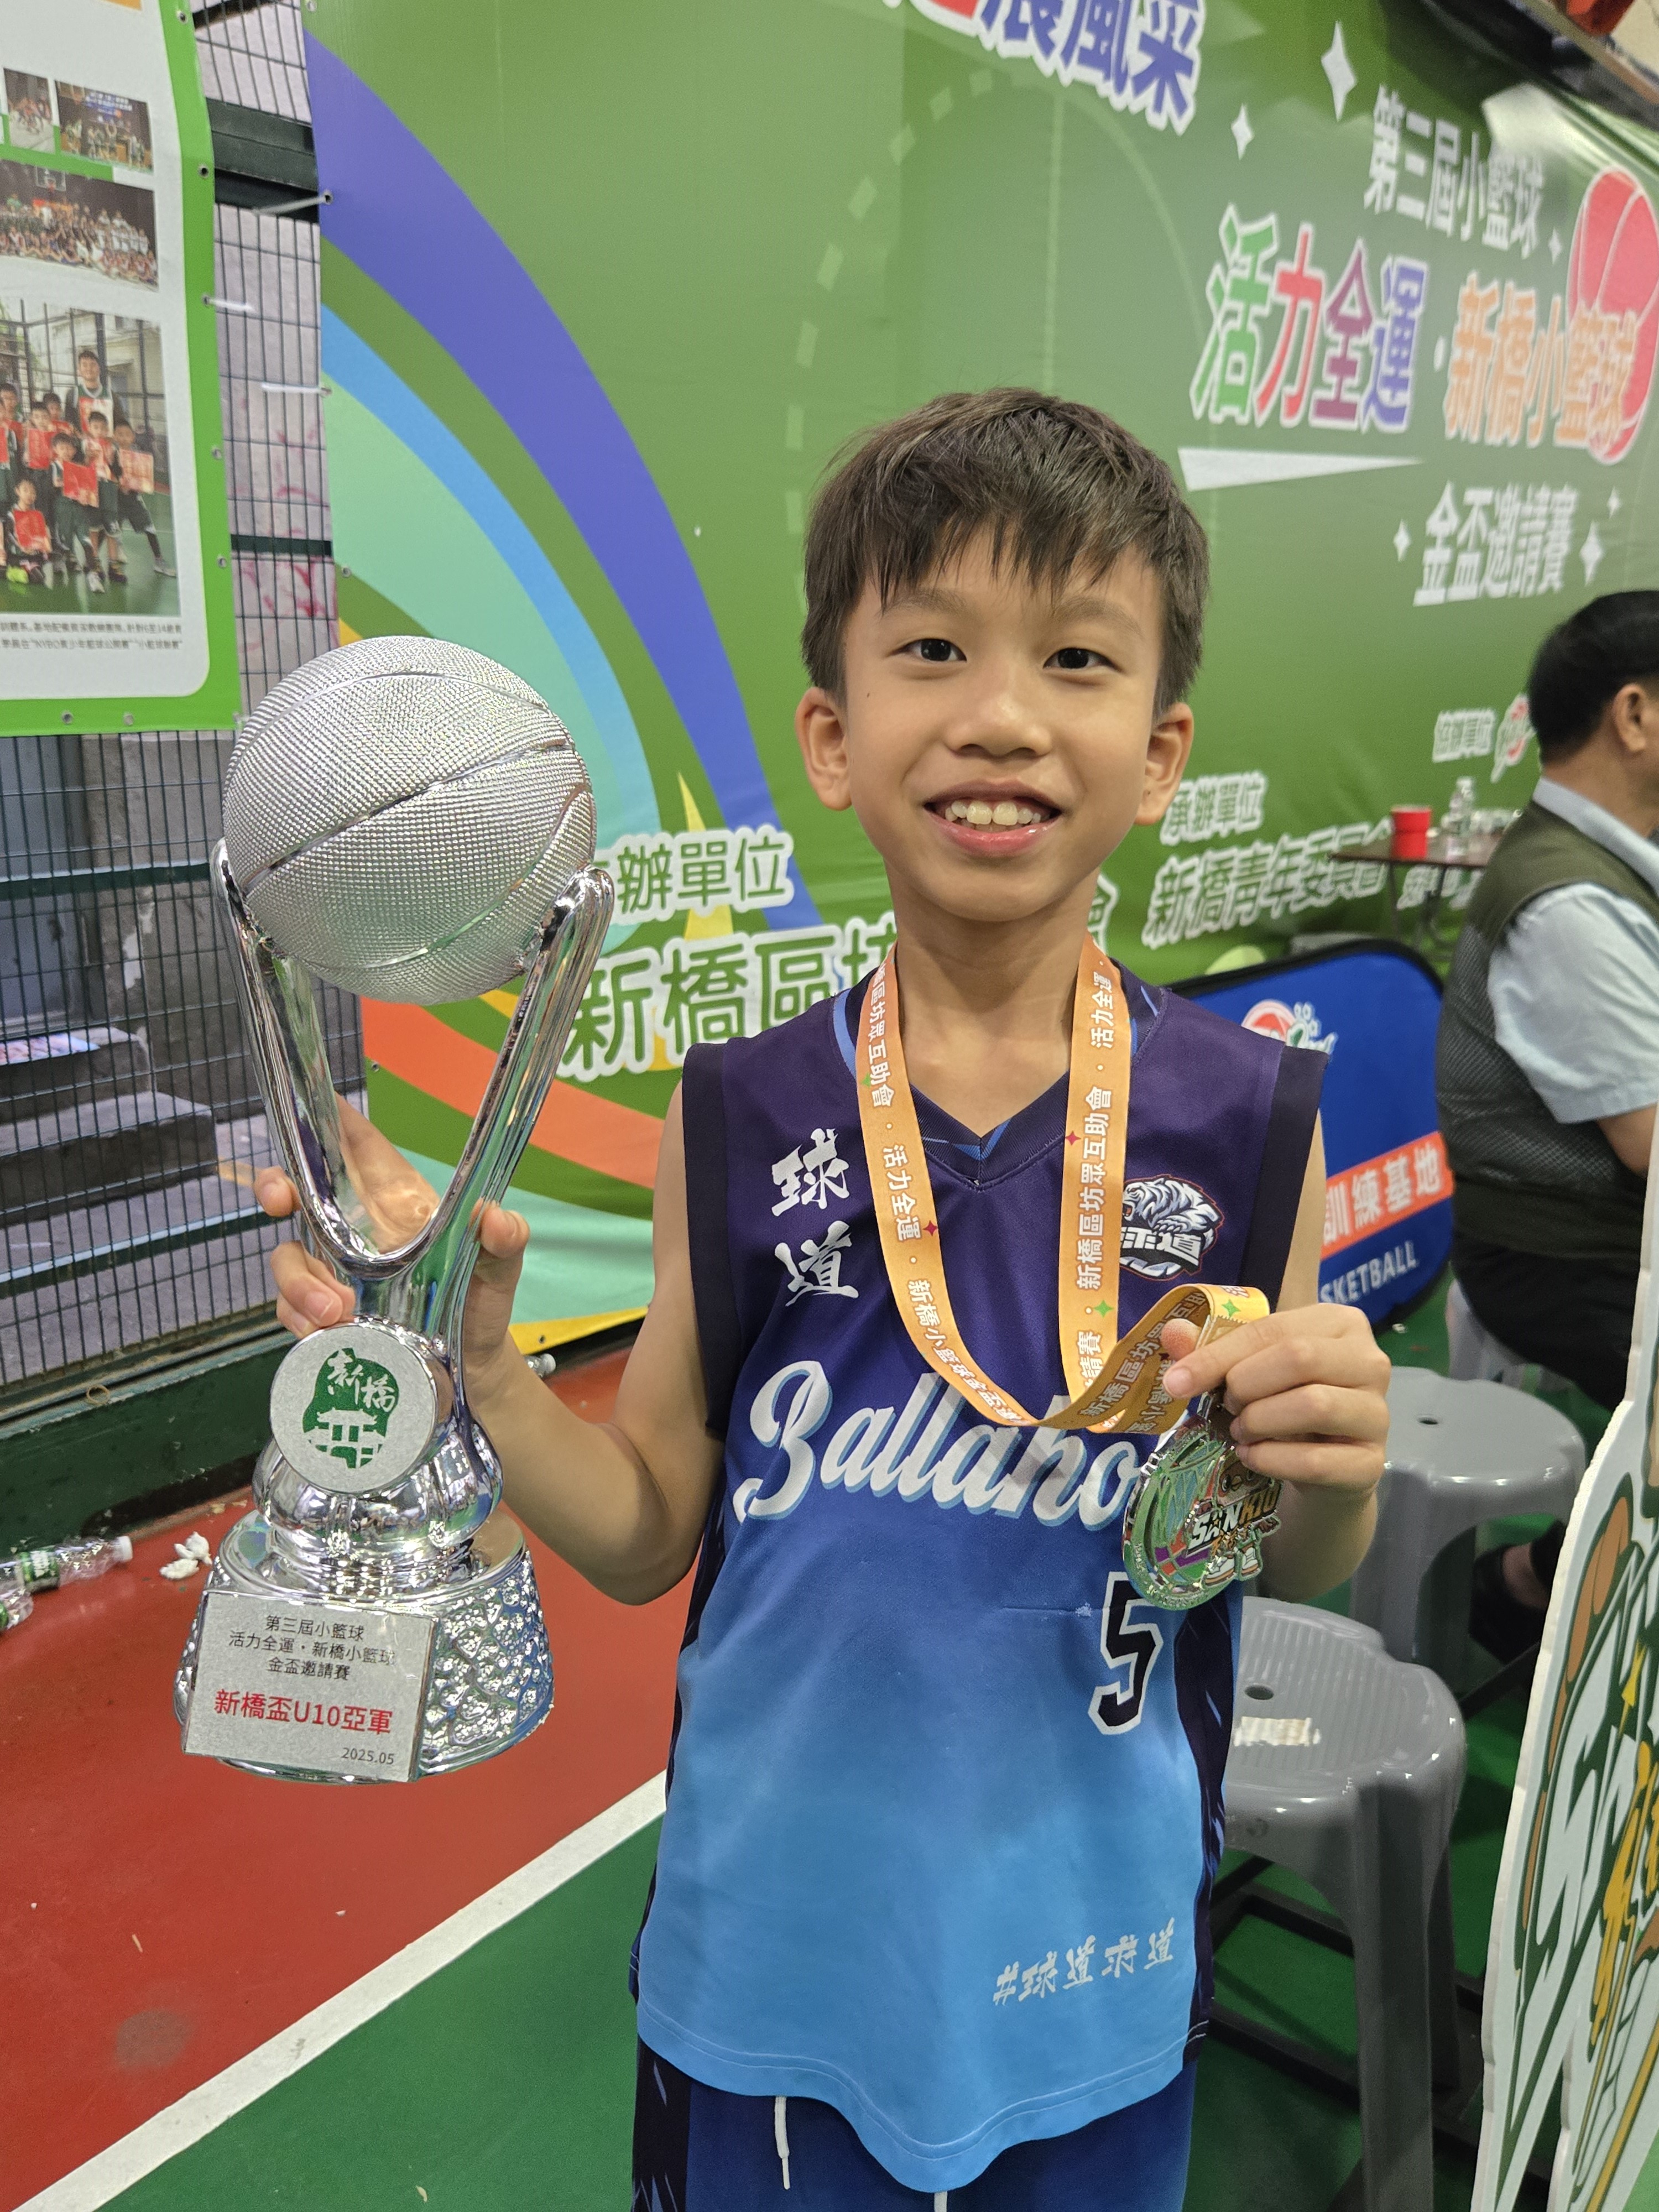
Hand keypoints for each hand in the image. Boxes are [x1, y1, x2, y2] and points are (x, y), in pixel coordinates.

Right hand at [255, 1096, 530, 1392]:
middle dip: (276, 1185)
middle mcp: (357, 1229)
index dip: (323, 1123)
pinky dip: (297, 1317)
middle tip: (278, 1201)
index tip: (304, 1118)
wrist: (470, 1367)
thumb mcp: (499, 1266)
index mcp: (394, 1199)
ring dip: (298, 1280)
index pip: (353, 1146)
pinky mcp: (326, 1313)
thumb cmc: (480, 1301)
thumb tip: (494, 1217)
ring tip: (333, 1312)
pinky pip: (291, 1307)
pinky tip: (321, 1332)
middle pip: (300, 1191)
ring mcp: (335, 1271)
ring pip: (289, 1256)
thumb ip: (505, 1238)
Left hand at [1158, 1303, 1388, 1497]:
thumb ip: (1212, 1349)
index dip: (1219, 1355)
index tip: (1177, 1382)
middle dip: (1246, 1385)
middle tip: (1227, 1406)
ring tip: (1241, 1431)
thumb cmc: (1286, 1402)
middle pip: (1299, 1358)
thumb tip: (1173, 1333)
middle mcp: (1371, 1362)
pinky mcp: (1371, 1463)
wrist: (1325, 1469)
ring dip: (1260, 1421)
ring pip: (1314, 1406)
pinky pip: (1317, 1460)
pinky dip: (1271, 1460)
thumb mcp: (1251, 1369)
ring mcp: (1378, 1414)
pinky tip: (1252, 1457)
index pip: (1274, 1329)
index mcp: (1341, 1323)